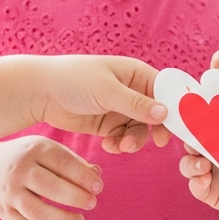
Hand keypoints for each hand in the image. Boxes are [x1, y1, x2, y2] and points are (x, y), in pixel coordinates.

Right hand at [0, 137, 100, 219]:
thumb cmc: (30, 158)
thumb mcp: (49, 150)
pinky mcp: (5, 212)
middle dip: (75, 198)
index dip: (83, 177)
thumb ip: (74, 162)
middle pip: (49, 187)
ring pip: (36, 212)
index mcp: (34, 150)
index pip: (62, 163)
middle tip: (92, 204)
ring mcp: (9, 193)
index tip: (98, 187)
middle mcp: (19, 170)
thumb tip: (97, 175)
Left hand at [28, 55, 170, 152]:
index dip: (174, 109)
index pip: (165, 91)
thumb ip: (136, 104)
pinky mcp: (107, 124)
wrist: (41, 92)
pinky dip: (120, 144)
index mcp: (136, 73)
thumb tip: (165, 113)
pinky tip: (109, 145)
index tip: (177, 128)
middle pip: (156, 114)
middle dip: (153, 130)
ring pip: (140, 130)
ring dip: (135, 140)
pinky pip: (123, 137)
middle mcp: (131, 90)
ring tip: (121, 146)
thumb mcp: (107, 91)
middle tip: (156, 143)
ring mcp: (119, 108)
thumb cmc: (74, 80)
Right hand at [181, 125, 218, 219]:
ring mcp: (208, 174)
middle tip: (193, 144)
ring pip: (188, 166)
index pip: (205, 128)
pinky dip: (197, 183)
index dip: (197, 123)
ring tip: (203, 165)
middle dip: (189, 143)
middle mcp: (211, 155)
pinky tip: (205, 180)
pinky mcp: (209, 192)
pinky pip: (196, 187)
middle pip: (191, 146)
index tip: (195, 119)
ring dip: (190, 164)